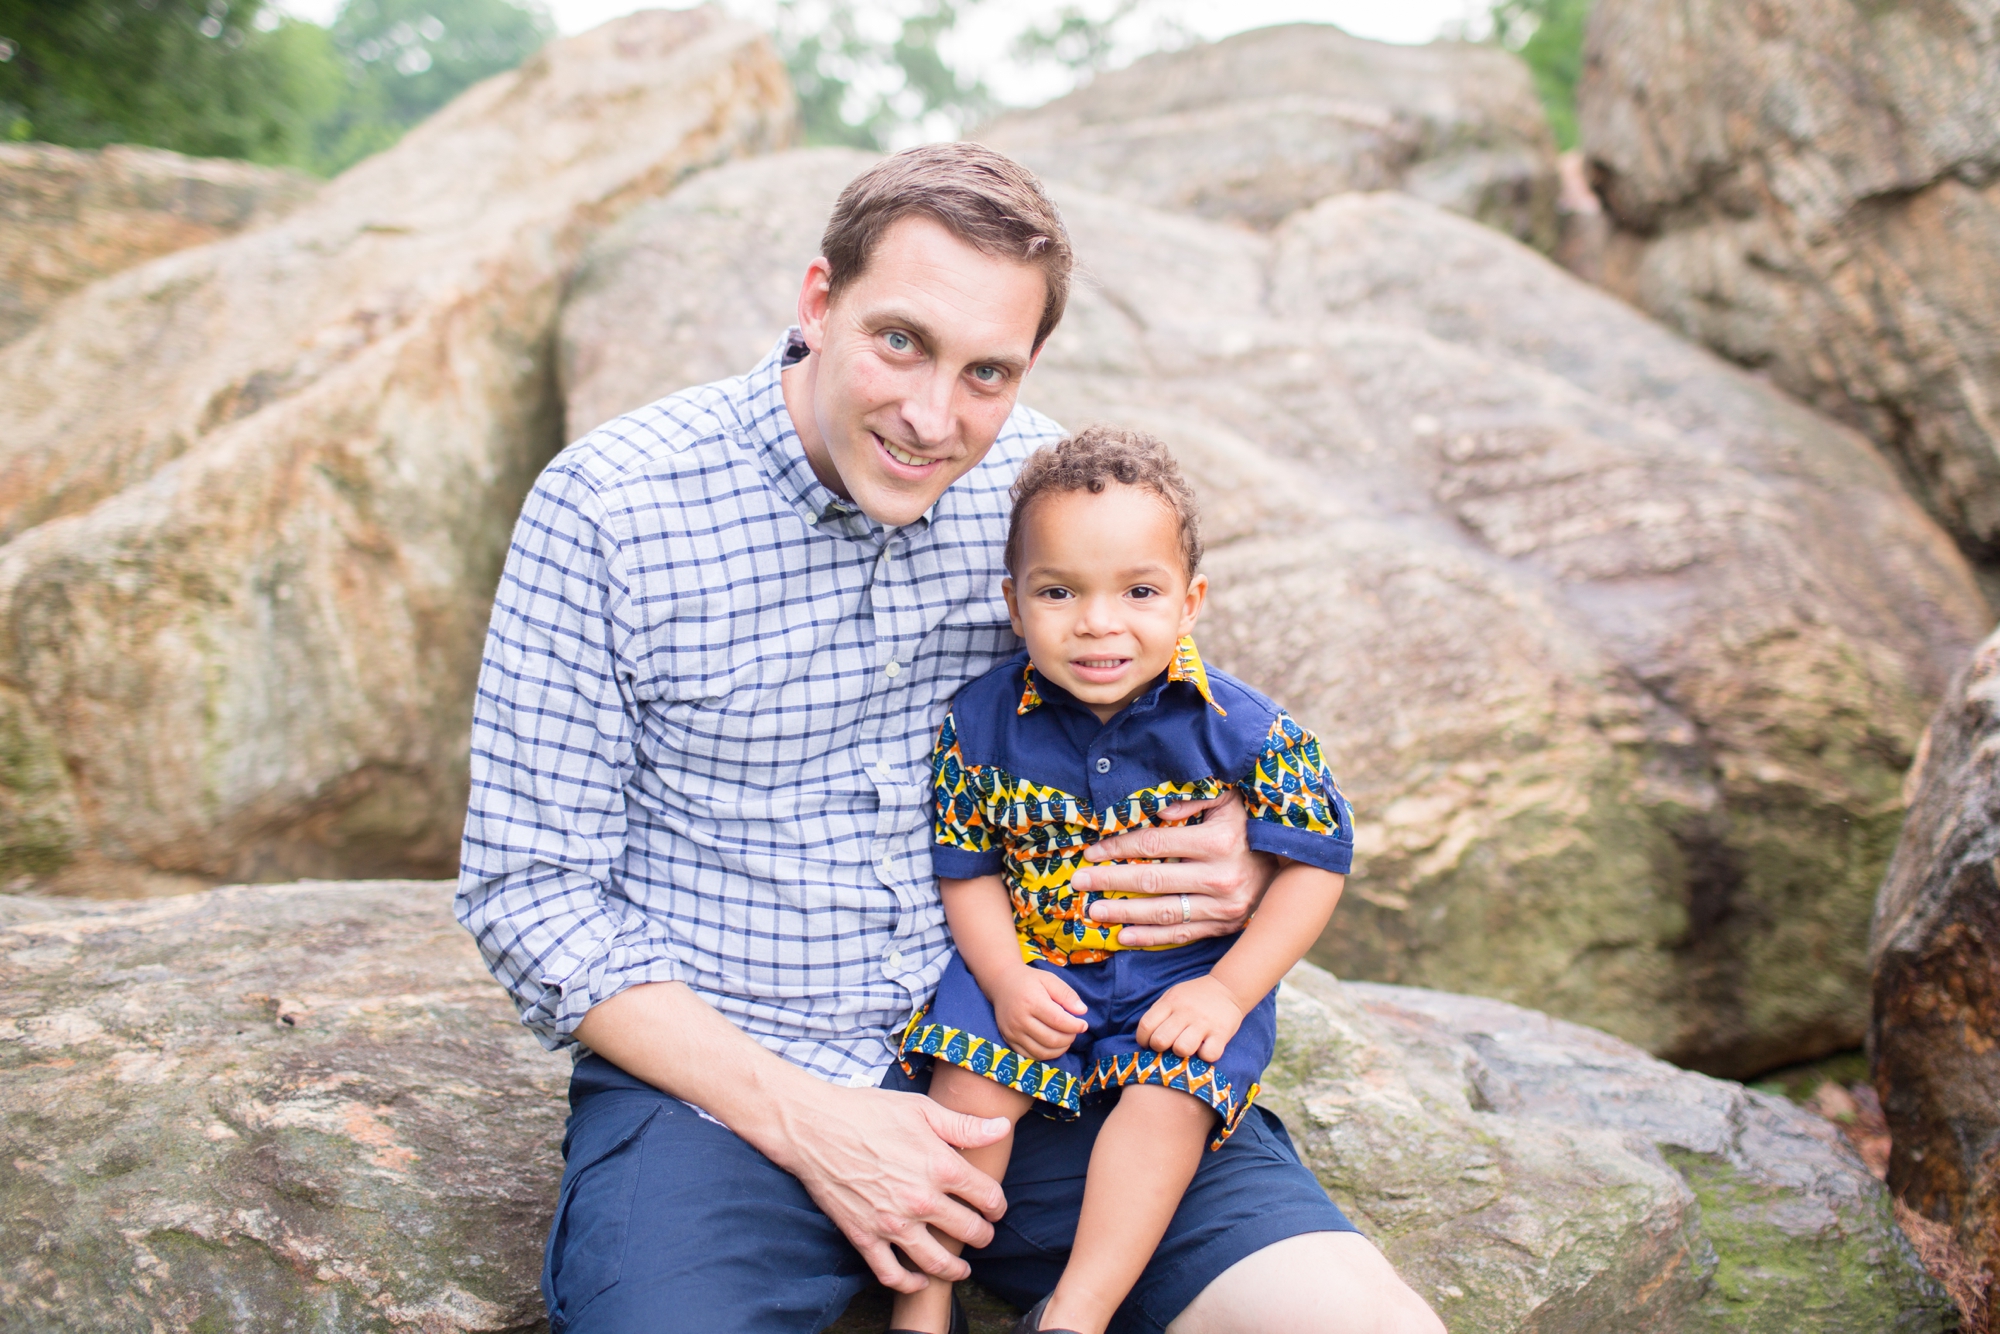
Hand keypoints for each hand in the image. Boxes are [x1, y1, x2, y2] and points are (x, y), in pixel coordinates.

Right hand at [773, 1084, 1012, 1292]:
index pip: (987, 1197)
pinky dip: (909, 1284)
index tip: (994, 1207)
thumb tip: (1002, 1128)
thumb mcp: (921, 1108)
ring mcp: (892, 1223)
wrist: (814, 1128)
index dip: (997, 1205)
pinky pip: (891, 1274)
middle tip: (982, 1233)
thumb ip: (964, 1125)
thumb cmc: (867, 1112)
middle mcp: (920, 1200)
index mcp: (940, 1166)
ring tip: (962, 1267)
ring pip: (937, 1262)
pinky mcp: (864, 1237)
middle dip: (983, 1235)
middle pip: (969, 1232)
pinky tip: (919, 1280)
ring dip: (956, 1269)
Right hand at [988, 965, 1088, 1060]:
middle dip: (1069, 1039)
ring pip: (1042, 1052)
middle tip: (1074, 1032)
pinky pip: (1030, 1056)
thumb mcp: (1050, 980)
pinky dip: (1046, 1055)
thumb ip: (1067, 994)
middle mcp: (1020, 1019)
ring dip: (1059, 1050)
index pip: (1058, 1021)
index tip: (1083, 1025)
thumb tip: (1082, 1011)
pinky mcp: (1009, 1040)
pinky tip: (1053, 1045)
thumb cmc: (1029, 981)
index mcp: (1031, 1001)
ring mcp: (1013, 1032)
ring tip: (1066, 1039)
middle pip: (1051, 1039)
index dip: (1075, 1026)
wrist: (1002, 983)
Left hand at [1075, 791, 1277, 946]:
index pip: (1155, 845)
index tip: (1091, 852)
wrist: (1293, 863)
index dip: (1119, 848)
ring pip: (1164, 912)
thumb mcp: (1229, 798)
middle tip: (1078, 882)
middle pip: (1153, 880)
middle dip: (1110, 881)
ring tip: (1094, 912)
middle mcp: (1221, 876)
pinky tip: (1123, 937)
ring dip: (1124, 913)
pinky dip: (1151, 938)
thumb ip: (1195, 798)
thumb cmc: (1250, 823)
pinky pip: (1182, 934)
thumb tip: (1159, 809)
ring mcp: (1224, 906)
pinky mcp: (1225, 926)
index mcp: (1218, 841)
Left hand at [1135, 975, 1245, 1063]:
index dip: (1143, 1039)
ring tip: (1187, 1047)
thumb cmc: (1195, 996)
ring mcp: (1204, 1023)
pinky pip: (1208, 1055)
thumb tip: (1145, 1037)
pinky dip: (1205, 1057)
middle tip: (1168, 1047)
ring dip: (1182, 1054)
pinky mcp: (1221, 1033)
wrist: (1229, 988)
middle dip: (1160, 1049)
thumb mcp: (1173, 995)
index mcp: (1171, 1002)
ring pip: (1182, 1049)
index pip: (1146, 1025)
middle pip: (1160, 1040)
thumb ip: (1159, 1012)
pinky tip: (1205, 1049)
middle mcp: (1186, 1012)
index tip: (1148, 1044)